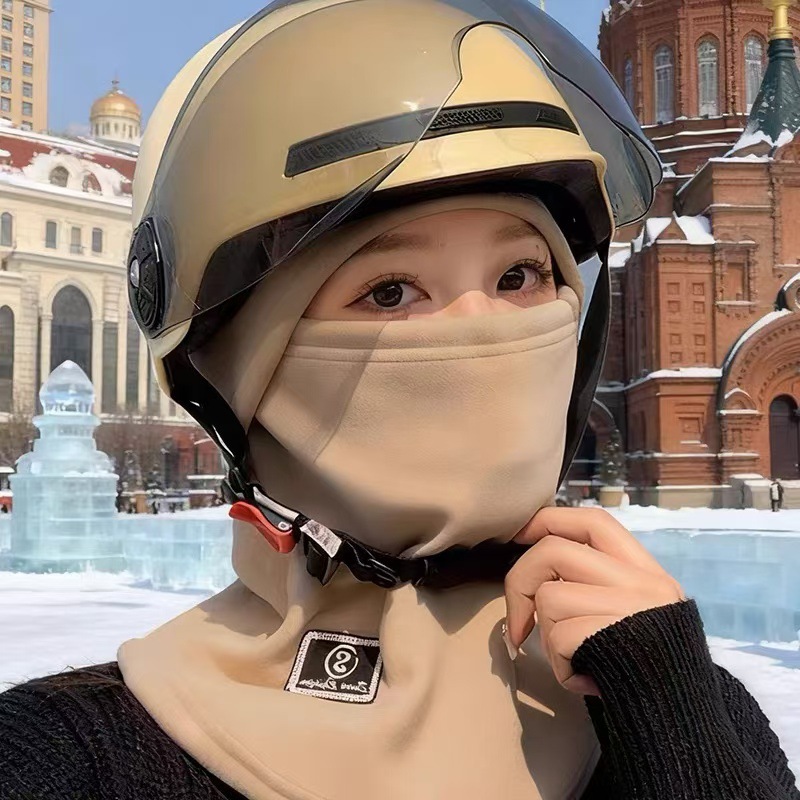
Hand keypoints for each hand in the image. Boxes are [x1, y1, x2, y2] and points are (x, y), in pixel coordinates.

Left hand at [503, 506, 684, 695]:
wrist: (685, 719)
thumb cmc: (647, 668)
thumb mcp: (634, 614)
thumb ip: (598, 584)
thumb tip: (534, 569)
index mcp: (645, 570)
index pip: (593, 522)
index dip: (549, 521)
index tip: (518, 534)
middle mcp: (642, 581)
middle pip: (554, 550)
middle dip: (519, 583)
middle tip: (517, 624)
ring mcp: (631, 608)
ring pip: (549, 597)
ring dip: (546, 637)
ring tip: (572, 660)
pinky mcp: (615, 637)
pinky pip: (557, 638)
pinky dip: (559, 665)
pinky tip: (583, 679)